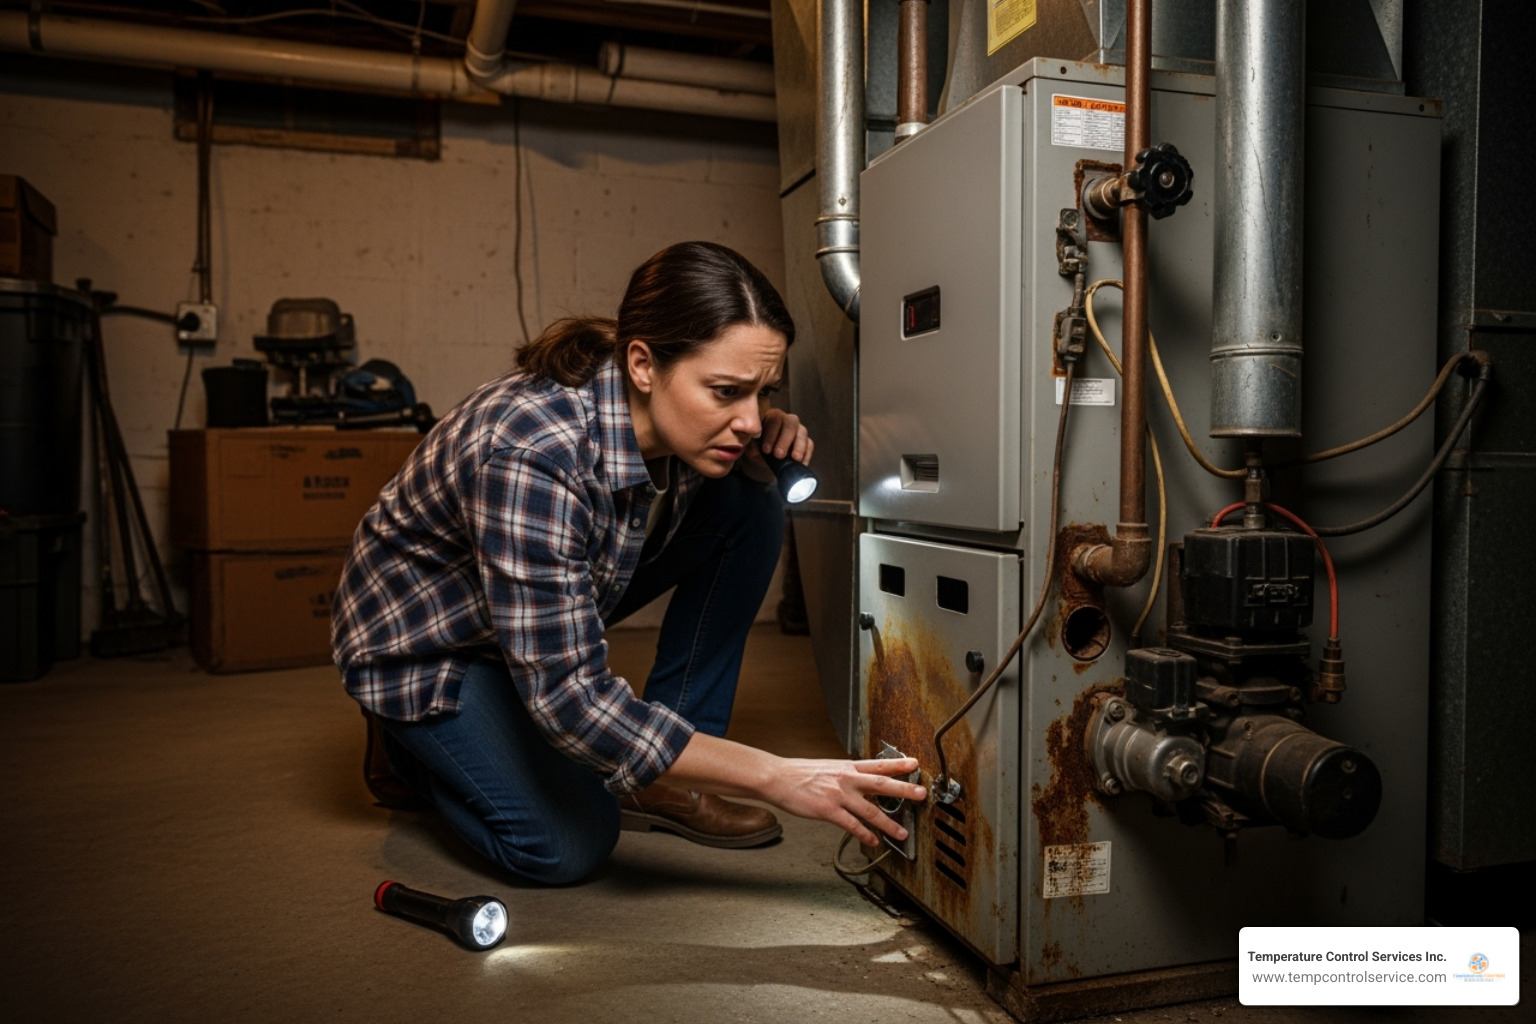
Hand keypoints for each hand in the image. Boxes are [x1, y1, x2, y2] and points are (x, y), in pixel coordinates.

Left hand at [754, 408, 813, 465]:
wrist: (765, 463)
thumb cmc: (757, 451)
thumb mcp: (751, 448)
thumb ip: (752, 446)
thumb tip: (754, 450)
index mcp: (771, 417)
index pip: (774, 420)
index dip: (771, 435)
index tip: (766, 450)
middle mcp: (786, 420)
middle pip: (791, 423)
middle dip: (785, 440)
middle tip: (779, 455)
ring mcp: (798, 430)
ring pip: (802, 432)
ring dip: (799, 446)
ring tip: (794, 459)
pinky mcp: (806, 441)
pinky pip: (810, 444)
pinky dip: (806, 454)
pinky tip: (801, 464)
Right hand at [760, 756, 925, 845]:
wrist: (778, 777)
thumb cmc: (799, 773)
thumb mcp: (827, 767)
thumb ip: (845, 774)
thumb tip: (859, 779)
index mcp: (847, 767)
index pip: (878, 763)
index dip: (899, 764)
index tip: (915, 764)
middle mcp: (847, 779)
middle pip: (882, 784)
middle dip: (904, 790)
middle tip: (922, 794)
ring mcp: (838, 795)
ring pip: (870, 810)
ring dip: (889, 823)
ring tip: (902, 832)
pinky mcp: (828, 811)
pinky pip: (852, 825)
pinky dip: (865, 835)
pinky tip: (873, 841)